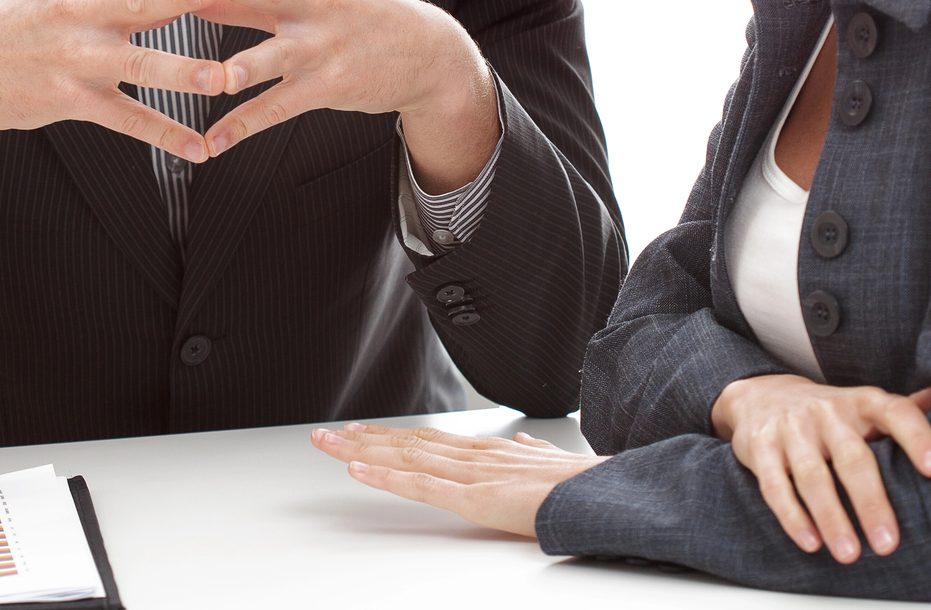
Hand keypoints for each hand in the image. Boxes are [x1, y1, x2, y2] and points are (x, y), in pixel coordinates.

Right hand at [0, 0, 225, 201]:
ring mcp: (75, 59)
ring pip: (135, 65)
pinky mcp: (70, 100)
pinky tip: (196, 146)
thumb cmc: (13, 27)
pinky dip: (163, 134)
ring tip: (219, 77)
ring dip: (178, 72)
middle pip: (136, 1)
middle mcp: (80, 14)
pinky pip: (124, 119)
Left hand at [194, 0, 497, 189]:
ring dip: (244, 67)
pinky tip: (215, 141)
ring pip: (276, 57)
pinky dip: (244, 126)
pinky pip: (280, 108)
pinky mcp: (328, 86)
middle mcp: (311, 5)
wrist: (428, 50)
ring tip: (215, 79)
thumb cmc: (359, 14)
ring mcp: (320, 48)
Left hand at [310, 422, 605, 536]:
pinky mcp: (475, 498)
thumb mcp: (552, 465)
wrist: (607, 494)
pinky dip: (387, 476)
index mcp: (488, 451)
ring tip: (329, 444)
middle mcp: (474, 455)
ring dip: (363, 451)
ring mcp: (472, 474)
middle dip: (361, 440)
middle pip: (406, 443)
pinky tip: (360, 471)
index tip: (358, 433)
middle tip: (323, 435)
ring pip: (406, 456)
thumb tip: (523, 445)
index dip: (389, 436)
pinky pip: (422, 485)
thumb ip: (532, 454)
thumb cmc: (584, 485)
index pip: (427, 440)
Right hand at [711, 374, 930, 562]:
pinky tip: (810, 542)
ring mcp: (792, 430)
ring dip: (832, 518)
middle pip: (853, 458)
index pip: (895, 413)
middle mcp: (827, 413)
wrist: (760, 396)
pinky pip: (776, 486)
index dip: (918, 437)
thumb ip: (905, 408)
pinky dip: (792, 517)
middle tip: (888, 543)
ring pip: (813, 477)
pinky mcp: (761, 449)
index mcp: (861, 403)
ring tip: (849, 553)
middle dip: (871, 502)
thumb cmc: (827, 413)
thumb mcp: (864, 404)